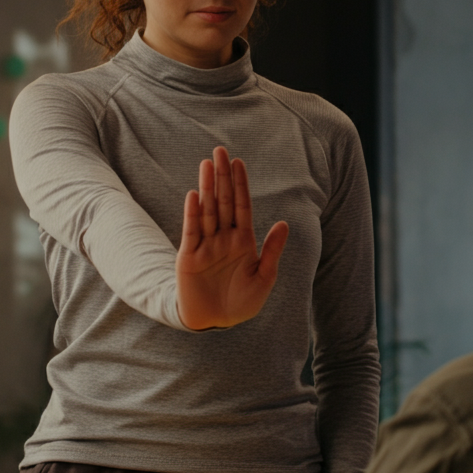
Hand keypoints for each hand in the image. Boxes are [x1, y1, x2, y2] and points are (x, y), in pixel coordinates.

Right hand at [176, 146, 288, 329]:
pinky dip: (193, 213)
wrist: (217, 322)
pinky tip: (194, 195)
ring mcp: (206, 245)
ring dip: (208, 187)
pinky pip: (191, 230)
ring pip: (207, 210)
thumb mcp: (264, 277)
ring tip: (207, 164)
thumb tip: (283, 223)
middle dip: (223, 177)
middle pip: (223, 201)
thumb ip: (272, 250)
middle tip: (221, 151)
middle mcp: (223, 238)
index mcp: (243, 241)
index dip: (241, 184)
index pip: (242, 206)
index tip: (239, 162)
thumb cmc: (242, 302)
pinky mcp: (189, 256)